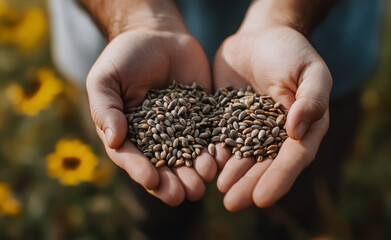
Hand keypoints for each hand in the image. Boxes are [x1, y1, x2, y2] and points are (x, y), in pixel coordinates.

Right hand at [86, 24, 216, 204]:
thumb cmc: (124, 57)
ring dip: (196, 172)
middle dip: (174, 182)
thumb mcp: (105, 79)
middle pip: (165, 166)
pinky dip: (217, 150)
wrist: (158, 35)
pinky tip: (221, 160)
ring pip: (190, 157)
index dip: (141, 171)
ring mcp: (183, 129)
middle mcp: (157, 138)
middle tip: (183, 194)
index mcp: (130, 134)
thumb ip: (106, 109)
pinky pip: (211, 136)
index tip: (152, 181)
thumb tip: (113, 140)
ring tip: (203, 182)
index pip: (134, 158)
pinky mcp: (204, 117)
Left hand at [213, 25, 331, 210]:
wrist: (260, 36)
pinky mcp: (228, 121)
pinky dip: (214, 154)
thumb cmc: (291, 52)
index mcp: (302, 128)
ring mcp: (251, 130)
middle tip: (233, 204)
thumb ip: (312, 98)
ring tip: (220, 191)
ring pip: (242, 158)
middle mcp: (277, 135)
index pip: (293, 158)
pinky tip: (204, 167)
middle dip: (250, 185)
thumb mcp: (310, 70)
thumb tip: (298, 130)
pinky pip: (221, 140)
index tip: (263, 199)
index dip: (279, 179)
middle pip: (265, 165)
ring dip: (232, 176)